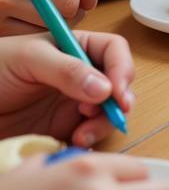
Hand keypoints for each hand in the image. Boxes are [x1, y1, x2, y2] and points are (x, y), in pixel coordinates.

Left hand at [0, 32, 134, 146]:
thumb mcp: (27, 59)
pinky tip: (75, 141)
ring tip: (83, 133)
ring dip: (104, 123)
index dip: (121, 69)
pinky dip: (89, 139)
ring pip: (108, 112)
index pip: (113, 51)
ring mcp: (73, 102)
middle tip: (114, 113)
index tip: (117, 91)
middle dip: (119, 99)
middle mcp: (81, 74)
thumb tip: (106, 88)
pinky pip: (89, 134)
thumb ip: (66, 69)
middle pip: (118, 83)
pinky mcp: (63, 128)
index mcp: (75, 47)